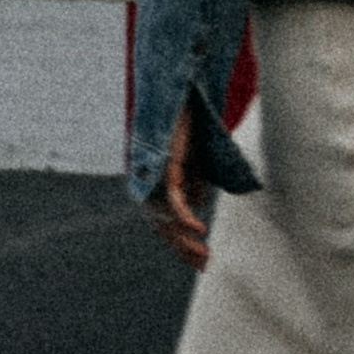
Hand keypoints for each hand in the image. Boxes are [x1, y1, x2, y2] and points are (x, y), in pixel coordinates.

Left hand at [145, 96, 211, 269]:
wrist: (180, 90)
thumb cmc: (186, 120)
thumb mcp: (193, 155)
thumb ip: (193, 177)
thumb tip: (198, 202)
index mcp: (153, 180)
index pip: (163, 219)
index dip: (179, 241)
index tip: (201, 256)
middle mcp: (148, 180)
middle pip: (161, 224)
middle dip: (182, 247)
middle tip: (205, 262)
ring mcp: (154, 174)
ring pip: (164, 217)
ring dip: (184, 238)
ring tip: (205, 252)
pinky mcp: (164, 164)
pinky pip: (171, 198)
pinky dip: (184, 216)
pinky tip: (198, 228)